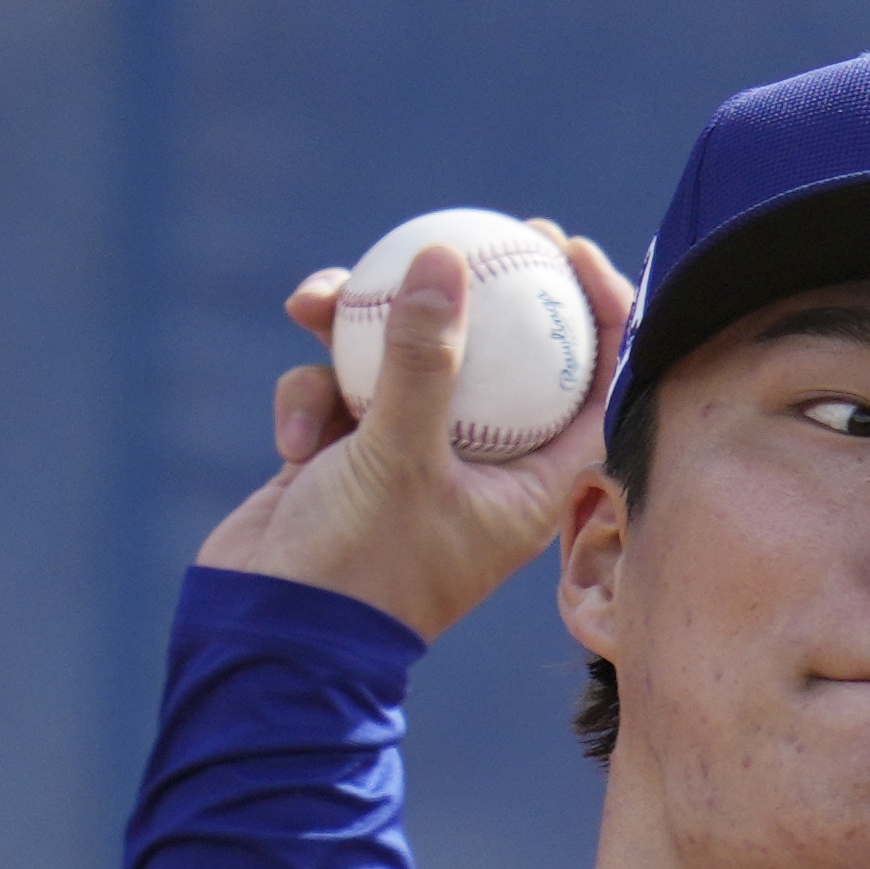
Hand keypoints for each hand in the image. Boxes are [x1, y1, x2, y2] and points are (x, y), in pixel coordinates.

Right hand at [197, 223, 639, 643]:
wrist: (271, 639)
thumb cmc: (358, 568)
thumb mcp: (397, 457)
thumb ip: (425, 358)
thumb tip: (444, 256)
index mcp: (531, 483)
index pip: (595, 384)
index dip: (598, 309)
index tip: (568, 248)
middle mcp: (480, 466)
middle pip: (503, 355)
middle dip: (482, 286)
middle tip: (477, 229)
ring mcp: (411, 457)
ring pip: (402, 356)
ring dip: (357, 326)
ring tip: (316, 302)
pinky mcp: (348, 454)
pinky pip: (338, 388)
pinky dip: (311, 398)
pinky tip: (293, 441)